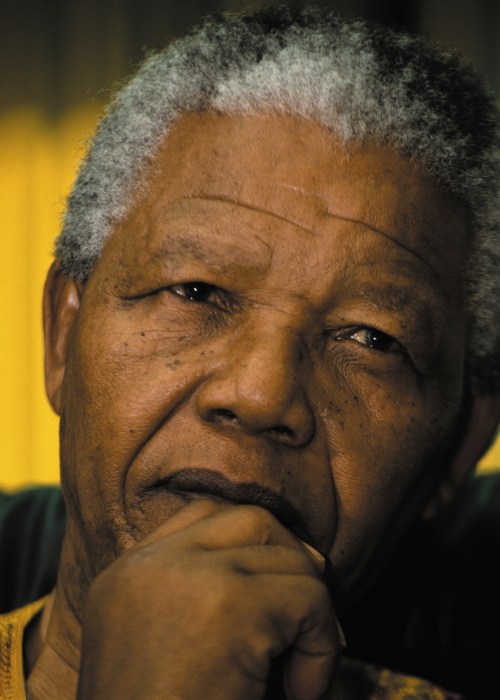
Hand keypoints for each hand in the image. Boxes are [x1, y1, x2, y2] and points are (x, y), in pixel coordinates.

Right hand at [77, 499, 341, 699]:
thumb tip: (303, 560)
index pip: (203, 515)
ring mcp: (182, 577)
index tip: (277, 595)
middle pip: (250, 520)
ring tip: (297, 673)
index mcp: (126, 577)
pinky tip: (300, 694)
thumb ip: (213, 599)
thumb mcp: (170, 653)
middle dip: (292, 562)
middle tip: (305, 621)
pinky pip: (308, 598)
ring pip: (287, 555)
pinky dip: (322, 644)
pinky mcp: (226, 605)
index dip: (253, 545)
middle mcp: (147, 566)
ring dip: (310, 610)